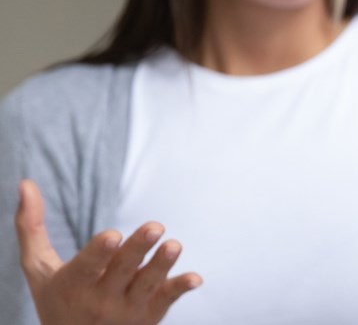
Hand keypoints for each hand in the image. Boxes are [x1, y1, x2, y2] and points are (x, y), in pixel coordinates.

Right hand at [14, 179, 202, 324]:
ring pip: (147, 286)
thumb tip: (25, 183)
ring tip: (173, 245)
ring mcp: (127, 309)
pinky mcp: (149, 315)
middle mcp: (100, 300)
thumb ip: (31, 228)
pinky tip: (195, 278)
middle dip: (138, 249)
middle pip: (122, 271)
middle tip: (156, 226)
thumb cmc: (58, 298)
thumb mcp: (39, 269)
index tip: (112, 234)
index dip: (99, 252)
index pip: (87, 267)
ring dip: (162, 266)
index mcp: (73, 285)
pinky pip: (165, 302)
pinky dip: (179, 290)